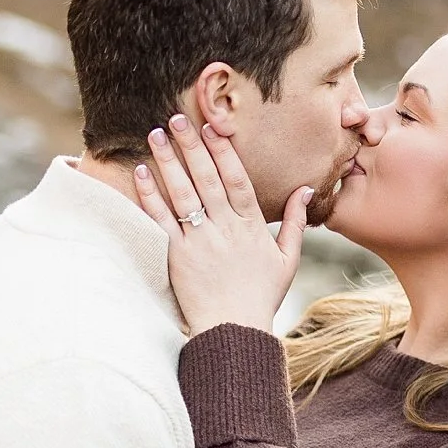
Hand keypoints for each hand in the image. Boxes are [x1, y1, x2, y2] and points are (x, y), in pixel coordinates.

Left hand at [133, 114, 311, 335]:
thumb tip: (306, 189)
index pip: (237, 179)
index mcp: (252, 226)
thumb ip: (297, 222)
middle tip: (177, 119)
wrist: (234, 329)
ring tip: (155, 135)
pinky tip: (141, 172)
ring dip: (168, 161)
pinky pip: (161, 219)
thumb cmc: (262, 296)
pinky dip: (150, 195)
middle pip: (207, 178)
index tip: (213, 128)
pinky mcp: (177, 255)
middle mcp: (226, 228)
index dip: (224, 151)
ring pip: (183, 193)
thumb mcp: (287, 259)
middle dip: (192, 146)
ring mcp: (200, 240)